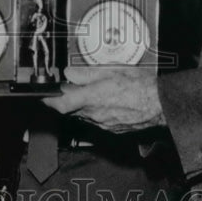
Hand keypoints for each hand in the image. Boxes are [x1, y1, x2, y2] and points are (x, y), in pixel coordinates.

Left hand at [44, 66, 164, 132]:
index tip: (42, 97)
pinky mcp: (112, 130)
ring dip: (82, 106)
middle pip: (71, 110)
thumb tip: (69, 73)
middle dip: (67, 100)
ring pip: (84, 116)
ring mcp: (103, 125)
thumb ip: (86, 73)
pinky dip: (96, 112)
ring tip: (94, 92)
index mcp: (92, 98)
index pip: (60, 104)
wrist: (160, 105)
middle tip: (70, 88)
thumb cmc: (140, 86)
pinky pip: (97, 122)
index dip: (48, 101)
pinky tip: (107, 102)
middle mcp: (95, 114)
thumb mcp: (111, 70)